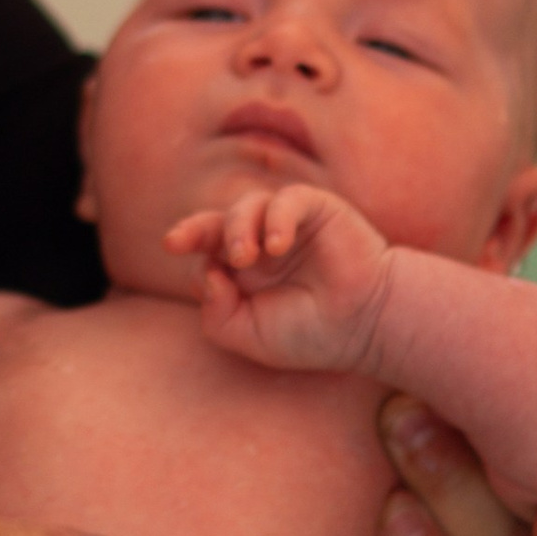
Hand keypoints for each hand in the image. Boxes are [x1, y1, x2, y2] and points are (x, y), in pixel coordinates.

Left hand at [166, 182, 390, 373]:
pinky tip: (277, 246)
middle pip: (218, 220)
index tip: (172, 244)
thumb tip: (205, 273)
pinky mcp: (318, 209)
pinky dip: (278, 218)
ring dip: (238, 228)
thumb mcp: (249, 335)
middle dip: (196, 228)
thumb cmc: (307, 334)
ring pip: (248, 205)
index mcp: (240, 268)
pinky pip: (289, 200)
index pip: (204, 245)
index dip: (187, 240)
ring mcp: (288, 224)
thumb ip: (216, 312)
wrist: (363, 328)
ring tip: (245, 257)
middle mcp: (260, 241)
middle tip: (181, 241)